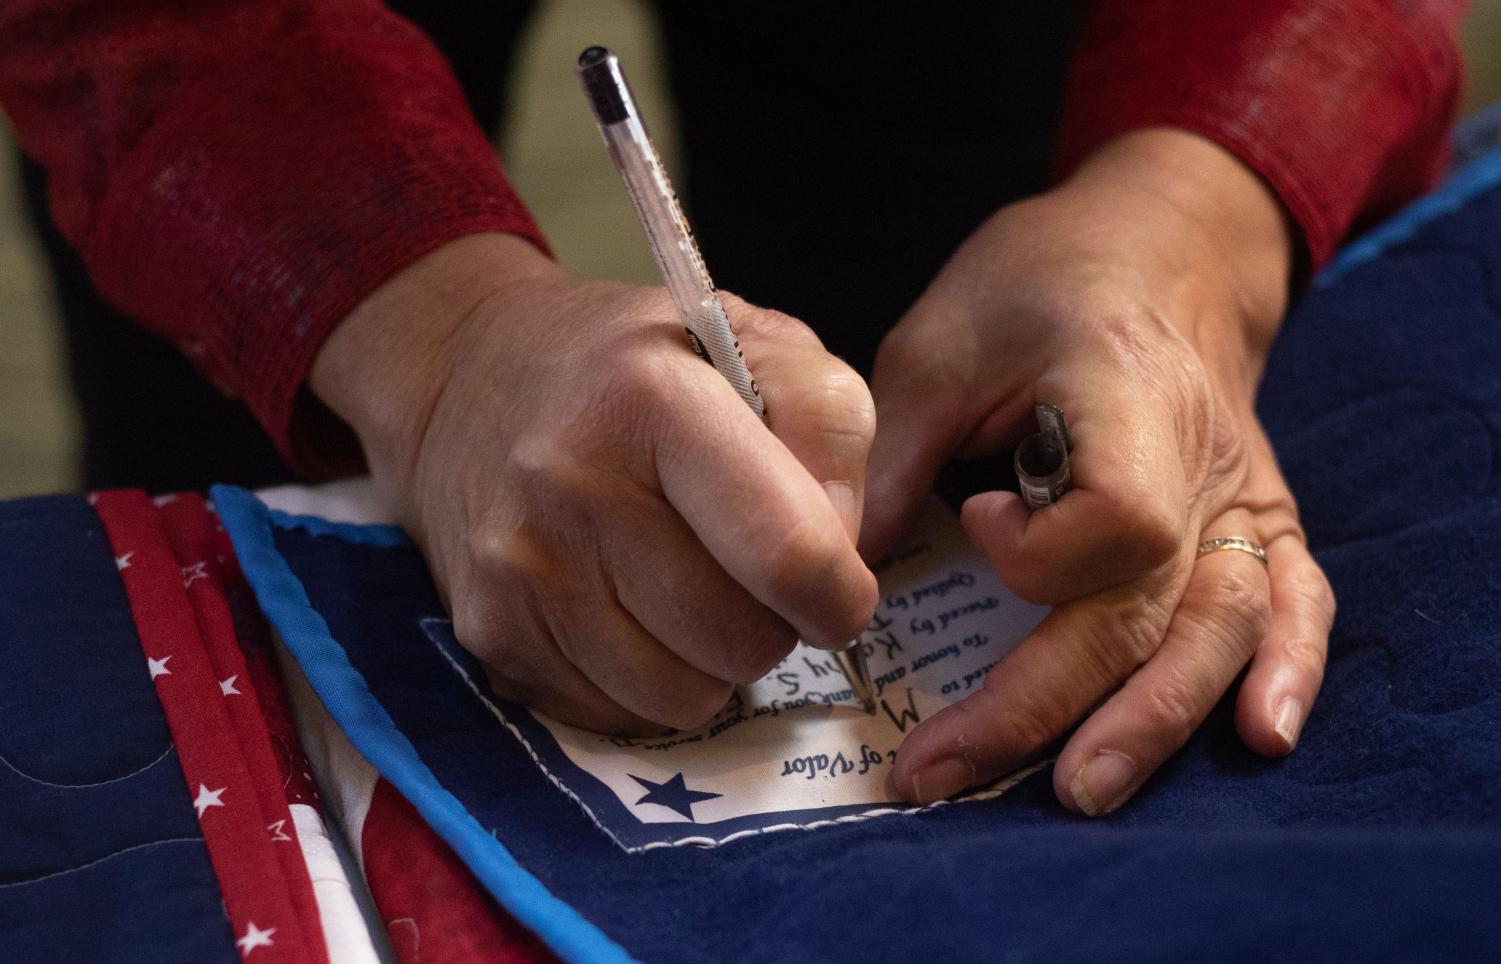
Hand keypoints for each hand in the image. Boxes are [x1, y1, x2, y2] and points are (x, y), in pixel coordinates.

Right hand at [310, 234, 877, 732]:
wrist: (463, 380)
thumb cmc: (633, 364)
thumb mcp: (754, 340)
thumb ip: (828, 426)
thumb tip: (841, 554)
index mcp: (652, 396)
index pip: (785, 552)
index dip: (840, 592)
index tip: (840, 587)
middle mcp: (571, 484)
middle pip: (742, 640)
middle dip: (773, 621)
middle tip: (749, 570)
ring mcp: (522, 571)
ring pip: (687, 697)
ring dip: (711, 658)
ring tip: (685, 582)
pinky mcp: (491, 635)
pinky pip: (622, 714)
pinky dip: (648, 678)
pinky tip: (627, 607)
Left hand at [861, 130, 1334, 813]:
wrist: (1157, 243)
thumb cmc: (1040, 281)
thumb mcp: (939, 340)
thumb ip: (893, 454)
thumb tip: (839, 570)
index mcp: (1127, 394)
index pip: (1118, 521)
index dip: (1040, 554)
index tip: (973, 519)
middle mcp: (1201, 457)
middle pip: (1147, 608)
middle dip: (1042, 701)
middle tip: (947, 771)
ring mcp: (1239, 492)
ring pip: (1218, 627)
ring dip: (1152, 720)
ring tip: (1081, 791)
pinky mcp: (1255, 514)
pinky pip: (1293, 600)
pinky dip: (1285, 669)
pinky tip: (1259, 738)